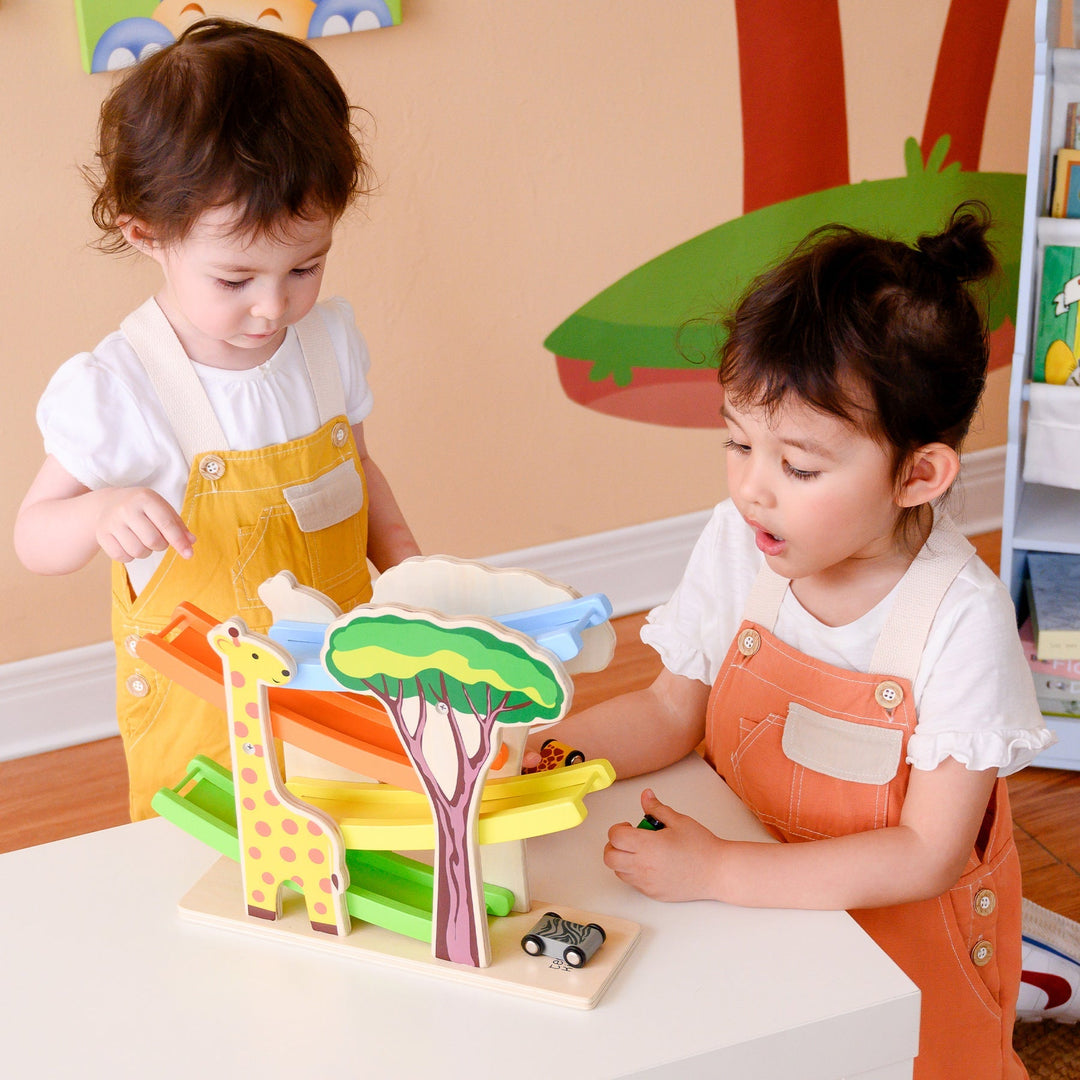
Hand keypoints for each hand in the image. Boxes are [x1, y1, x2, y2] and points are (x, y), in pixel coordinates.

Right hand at [95, 487, 195, 562]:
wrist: (108, 503)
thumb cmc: (143, 507)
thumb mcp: (162, 509)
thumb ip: (178, 526)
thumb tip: (191, 542)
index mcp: (145, 498)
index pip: (166, 524)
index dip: (179, 541)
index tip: (188, 554)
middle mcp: (126, 508)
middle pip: (153, 541)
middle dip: (161, 546)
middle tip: (158, 539)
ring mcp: (111, 522)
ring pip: (138, 552)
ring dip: (146, 552)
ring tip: (143, 541)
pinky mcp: (102, 535)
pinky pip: (122, 557)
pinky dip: (130, 556)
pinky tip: (130, 544)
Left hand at [604, 788, 724, 901]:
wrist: (718, 872)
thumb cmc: (701, 847)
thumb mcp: (679, 820)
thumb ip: (657, 808)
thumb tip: (645, 796)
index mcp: (648, 845)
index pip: (615, 837)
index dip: (618, 828)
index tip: (629, 826)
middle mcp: (643, 866)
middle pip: (609, 857)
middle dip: (614, 845)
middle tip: (630, 838)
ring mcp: (647, 883)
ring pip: (619, 871)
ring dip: (623, 859)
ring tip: (642, 851)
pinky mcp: (653, 894)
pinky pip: (633, 883)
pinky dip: (634, 872)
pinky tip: (651, 863)